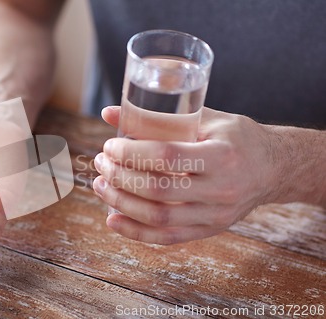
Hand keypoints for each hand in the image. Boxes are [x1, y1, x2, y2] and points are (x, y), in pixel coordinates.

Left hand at [93, 106, 278, 244]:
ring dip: (121, 203)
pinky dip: (136, 232)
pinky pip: (168, 237)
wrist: (273, 169)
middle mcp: (221, 190)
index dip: (131, 153)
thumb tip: (109, 113)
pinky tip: (113, 219)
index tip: (110, 146)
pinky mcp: (209, 230)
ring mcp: (215, 216)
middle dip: (120, 178)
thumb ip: (160, 117)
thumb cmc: (238, 138)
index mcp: (223, 156)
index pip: (167, 157)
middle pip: (158, 191)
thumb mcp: (206, 118)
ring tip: (100, 185)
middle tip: (101, 163)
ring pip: (159, 218)